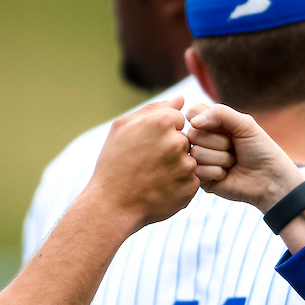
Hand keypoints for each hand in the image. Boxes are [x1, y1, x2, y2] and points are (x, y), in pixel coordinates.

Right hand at [87, 96, 198, 232]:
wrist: (113, 205)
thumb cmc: (114, 163)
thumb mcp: (123, 127)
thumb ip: (154, 109)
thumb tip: (181, 99)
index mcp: (162, 122)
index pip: (178, 118)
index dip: (162, 131)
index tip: (148, 144)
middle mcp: (178, 142)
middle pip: (185, 138)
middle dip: (171, 148)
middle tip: (150, 163)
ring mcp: (187, 165)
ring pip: (190, 158)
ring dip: (177, 165)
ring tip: (154, 176)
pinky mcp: (192, 186)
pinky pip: (192, 178)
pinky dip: (179, 182)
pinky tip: (161, 187)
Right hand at [186, 103, 303, 211]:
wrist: (270, 179)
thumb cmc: (260, 149)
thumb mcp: (245, 124)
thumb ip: (220, 113)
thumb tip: (193, 122)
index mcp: (211, 123)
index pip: (193, 113)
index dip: (207, 120)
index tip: (227, 129)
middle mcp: (201, 140)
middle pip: (193, 134)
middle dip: (220, 142)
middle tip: (234, 148)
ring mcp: (199, 159)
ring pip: (196, 152)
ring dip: (221, 158)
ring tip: (233, 161)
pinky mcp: (200, 178)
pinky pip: (198, 170)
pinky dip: (217, 172)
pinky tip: (227, 174)